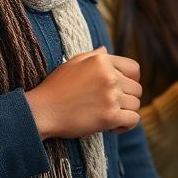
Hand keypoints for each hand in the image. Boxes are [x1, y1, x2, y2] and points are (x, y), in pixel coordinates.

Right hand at [25, 47, 140, 139]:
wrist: (41, 111)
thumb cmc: (54, 88)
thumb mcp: (72, 63)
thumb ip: (93, 56)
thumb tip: (106, 50)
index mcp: (102, 61)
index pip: (134, 69)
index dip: (131, 81)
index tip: (122, 90)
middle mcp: (109, 76)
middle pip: (136, 89)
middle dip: (127, 98)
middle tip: (110, 106)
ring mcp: (110, 96)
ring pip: (136, 105)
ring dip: (125, 112)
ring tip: (109, 116)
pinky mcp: (109, 116)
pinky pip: (133, 120)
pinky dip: (126, 125)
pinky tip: (113, 127)